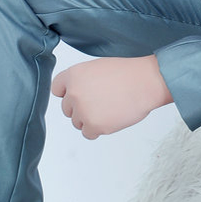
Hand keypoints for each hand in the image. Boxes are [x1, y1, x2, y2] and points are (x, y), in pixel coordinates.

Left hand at [51, 56, 172, 139]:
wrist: (144, 83)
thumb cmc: (127, 73)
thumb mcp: (97, 68)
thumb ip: (81, 80)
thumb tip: (74, 94)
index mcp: (74, 74)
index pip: (56, 89)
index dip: (67, 92)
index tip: (76, 95)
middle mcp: (74, 93)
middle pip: (67, 109)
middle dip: (80, 107)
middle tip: (100, 101)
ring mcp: (82, 111)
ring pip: (77, 122)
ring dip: (90, 119)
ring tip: (109, 107)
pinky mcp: (93, 126)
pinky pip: (88, 133)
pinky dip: (98, 129)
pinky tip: (110, 117)